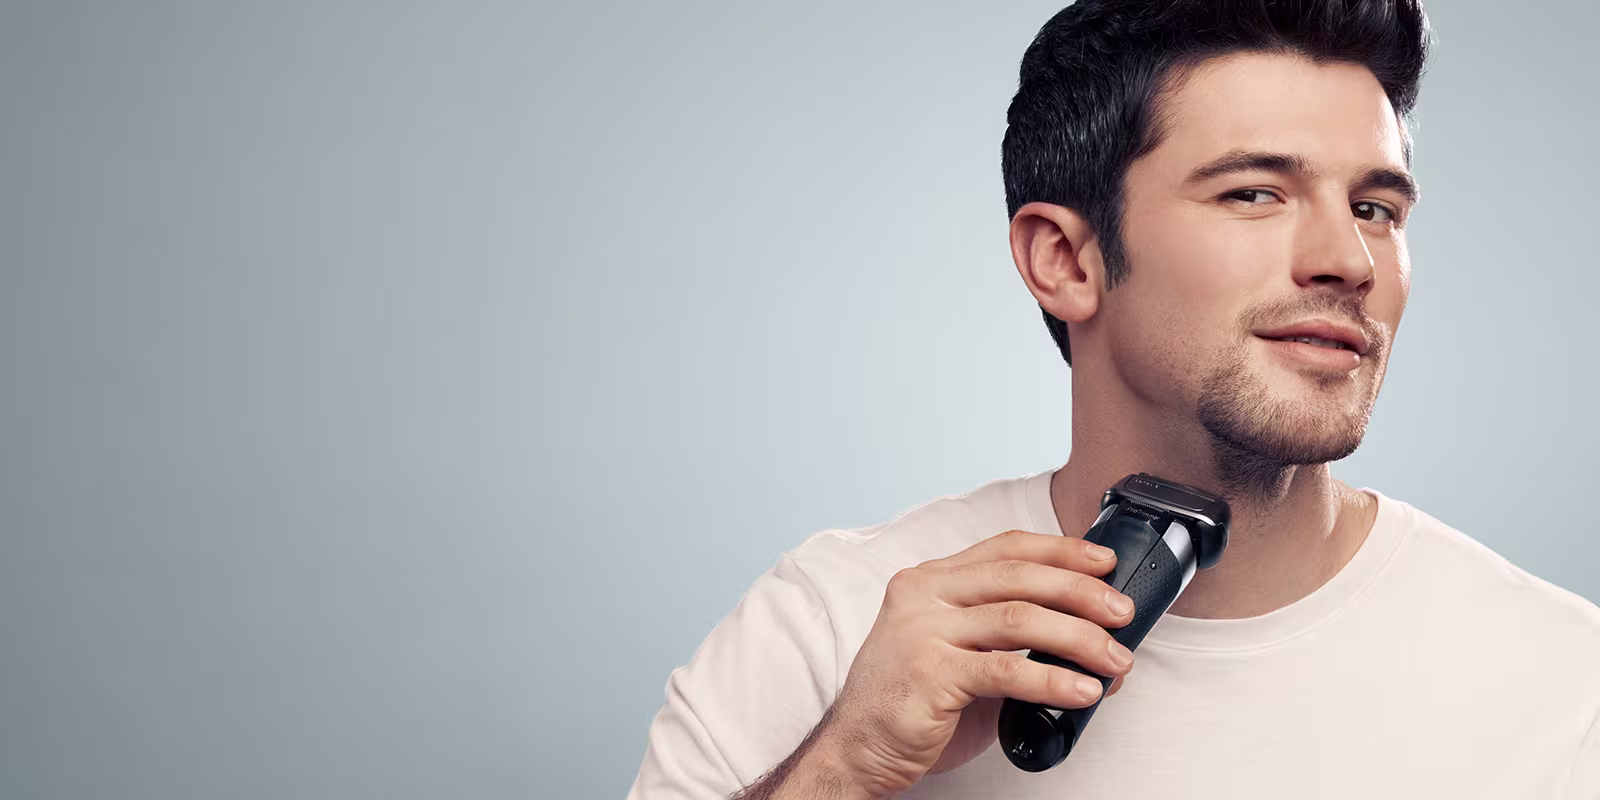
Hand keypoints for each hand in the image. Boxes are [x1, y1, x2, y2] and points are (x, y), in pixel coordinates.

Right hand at [813, 530, 1135, 797]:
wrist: (858, 748)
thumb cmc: (912, 702)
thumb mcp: (959, 653)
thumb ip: (1008, 639)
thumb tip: (1089, 638)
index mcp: (929, 581)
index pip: (1005, 549)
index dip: (1060, 551)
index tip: (1104, 563)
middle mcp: (922, 595)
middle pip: (1018, 576)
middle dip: (1081, 592)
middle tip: (1121, 613)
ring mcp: (921, 631)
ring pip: (1019, 619)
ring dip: (1078, 639)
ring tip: (1115, 659)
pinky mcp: (929, 673)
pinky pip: (1005, 671)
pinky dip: (1052, 681)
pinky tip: (1082, 692)